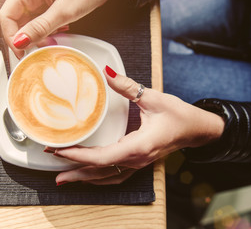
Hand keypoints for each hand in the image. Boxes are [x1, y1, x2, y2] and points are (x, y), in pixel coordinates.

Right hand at [0, 0, 119, 57]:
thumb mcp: (64, 10)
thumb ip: (41, 27)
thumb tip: (20, 42)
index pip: (7, 16)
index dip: (11, 37)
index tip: (21, 53)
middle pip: (16, 20)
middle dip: (26, 38)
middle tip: (37, 50)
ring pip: (28, 21)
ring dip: (37, 35)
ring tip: (50, 42)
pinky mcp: (49, 2)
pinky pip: (40, 19)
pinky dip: (46, 29)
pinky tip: (57, 32)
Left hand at [47, 66, 224, 185]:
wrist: (197, 130)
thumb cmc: (180, 116)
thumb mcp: (154, 98)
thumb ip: (128, 86)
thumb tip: (107, 72)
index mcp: (139, 145)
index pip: (103, 157)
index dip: (79, 156)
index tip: (60, 151)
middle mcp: (136, 159)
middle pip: (100, 172)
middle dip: (75, 171)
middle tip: (53, 171)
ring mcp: (138, 164)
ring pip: (107, 177)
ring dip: (85, 178)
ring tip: (65, 178)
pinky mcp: (139, 162)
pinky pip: (116, 176)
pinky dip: (99, 178)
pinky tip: (89, 177)